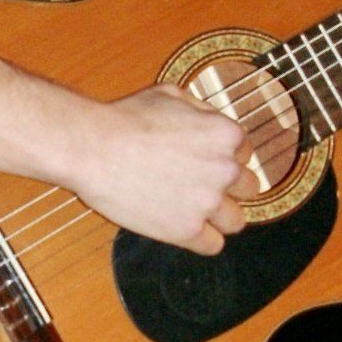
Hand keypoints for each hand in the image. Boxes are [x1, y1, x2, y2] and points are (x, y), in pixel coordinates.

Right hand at [63, 85, 249, 254]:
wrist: (93, 148)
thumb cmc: (126, 118)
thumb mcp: (172, 95)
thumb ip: (202, 111)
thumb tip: (213, 124)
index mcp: (227, 135)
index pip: (245, 154)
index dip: (224, 157)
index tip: (202, 161)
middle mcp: (225, 169)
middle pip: (249, 188)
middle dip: (228, 187)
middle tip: (200, 186)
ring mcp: (207, 202)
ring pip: (236, 221)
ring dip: (220, 217)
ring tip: (195, 211)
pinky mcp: (187, 230)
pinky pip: (213, 246)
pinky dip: (201, 240)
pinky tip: (183, 228)